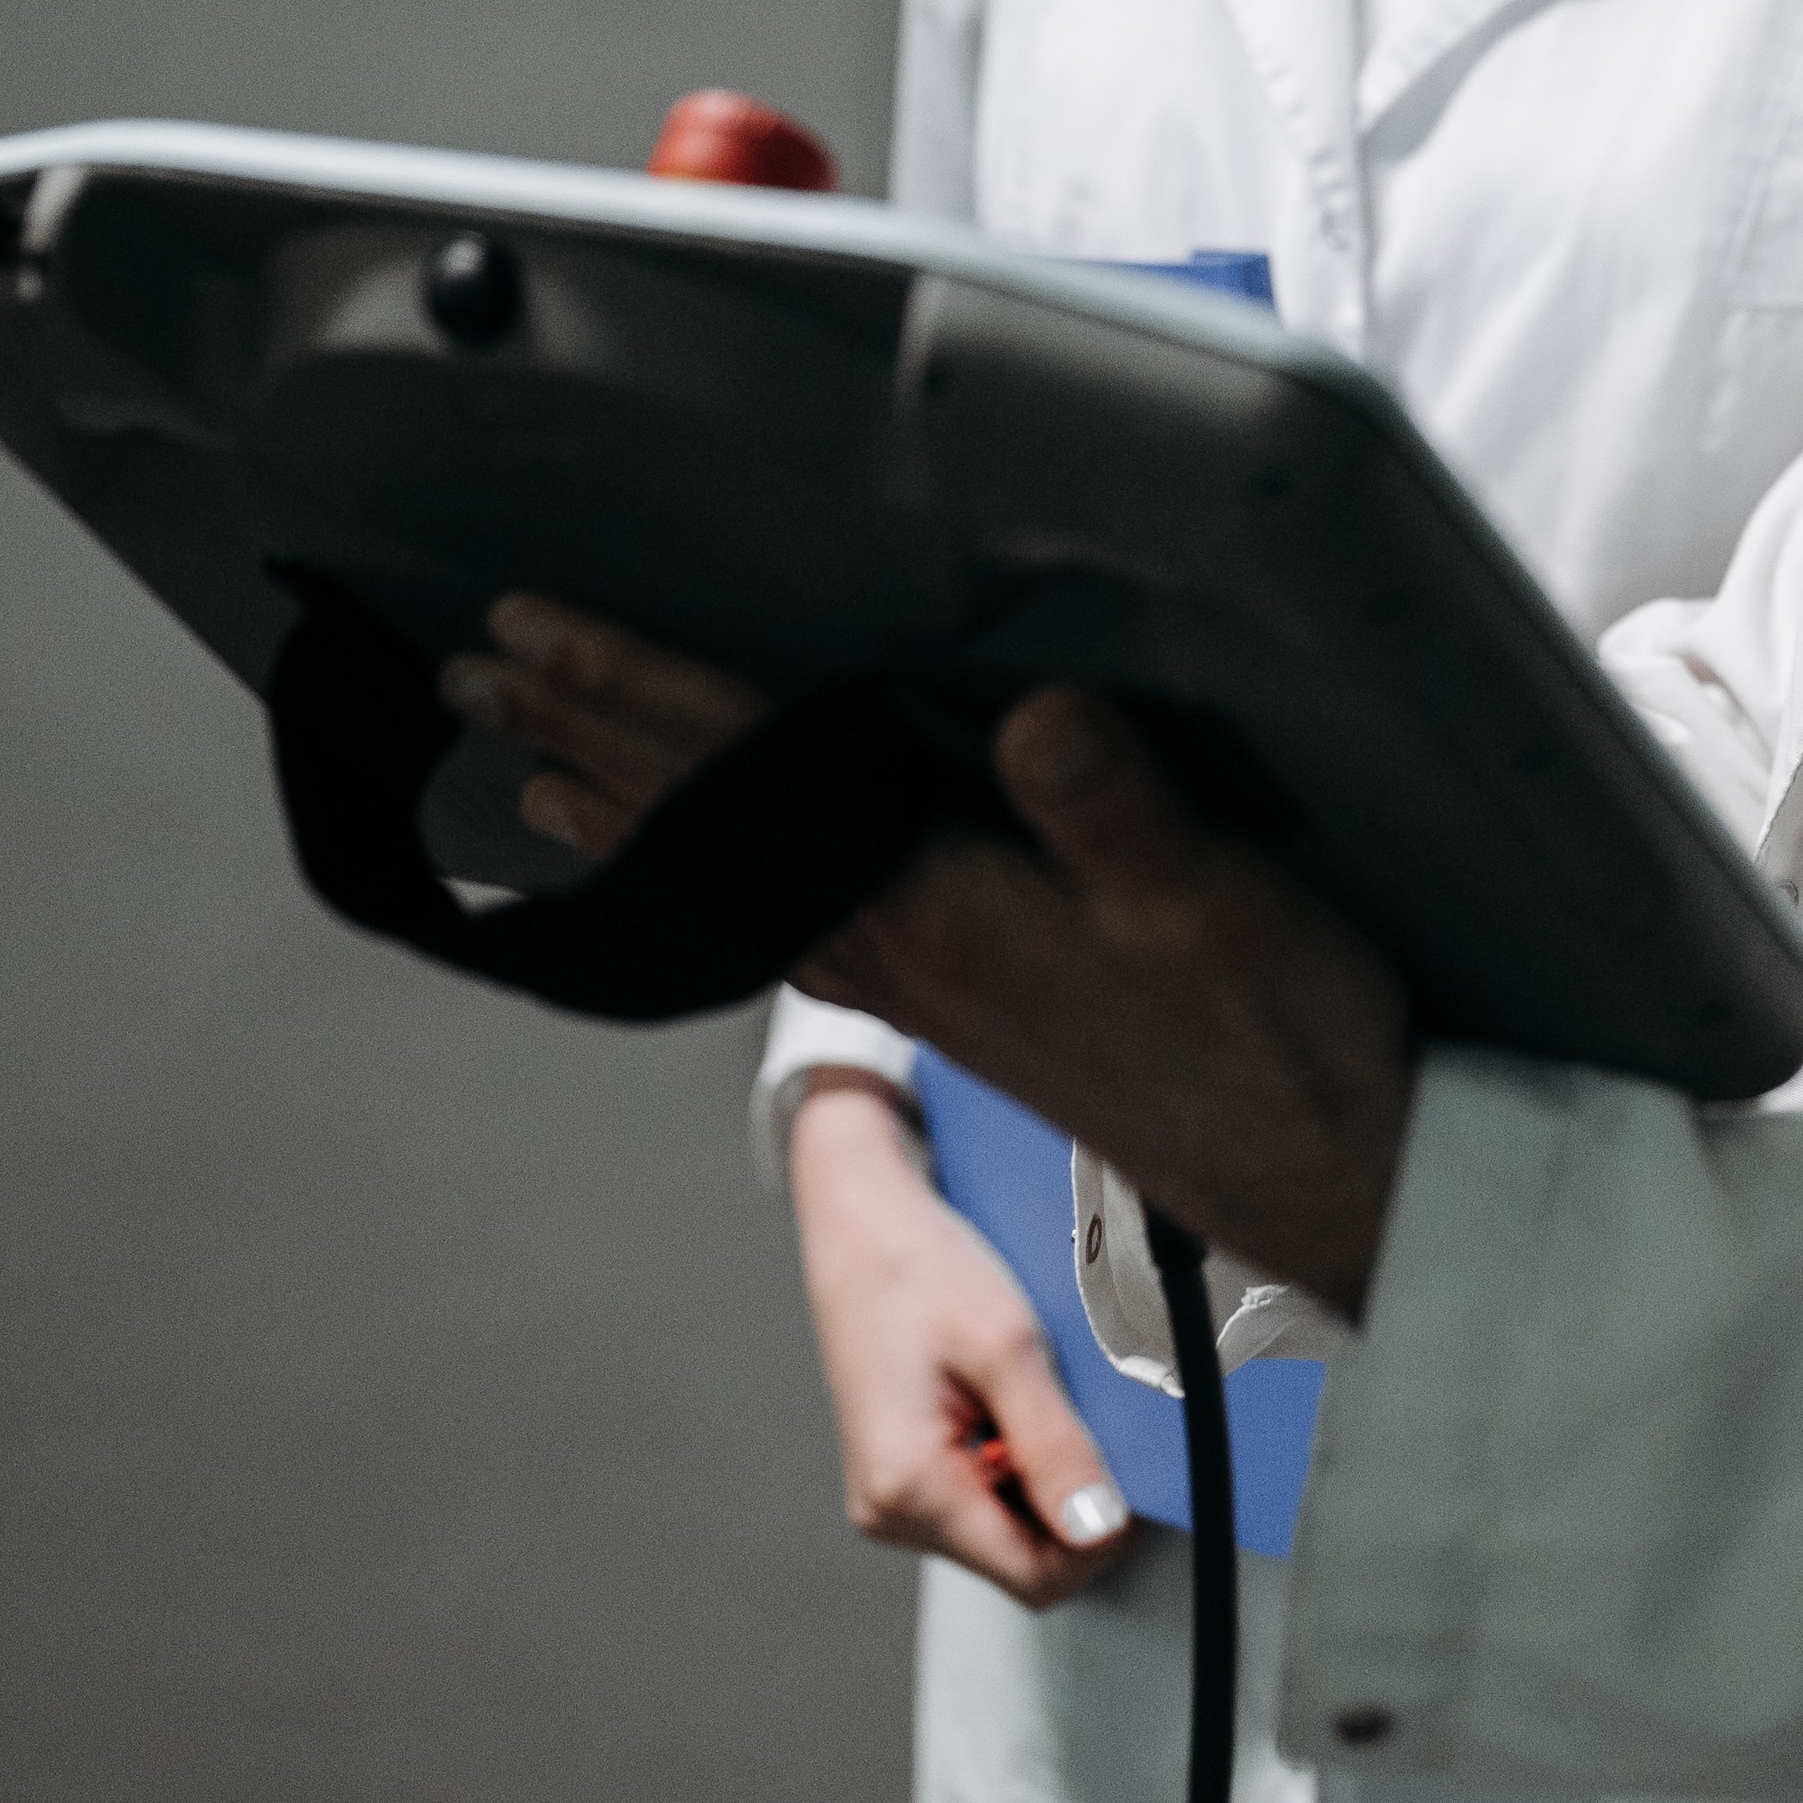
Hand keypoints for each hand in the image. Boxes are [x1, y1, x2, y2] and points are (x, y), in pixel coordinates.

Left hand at [446, 602, 1418, 1316]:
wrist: (1331, 1169)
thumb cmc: (1278, 1040)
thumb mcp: (1213, 900)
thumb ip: (1117, 807)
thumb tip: (1032, 713)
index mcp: (932, 902)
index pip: (743, 769)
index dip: (630, 688)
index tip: (529, 632)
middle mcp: (899, 940)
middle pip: (704, 818)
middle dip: (583, 734)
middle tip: (472, 678)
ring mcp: (924, 972)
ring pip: (733, 866)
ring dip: (629, 804)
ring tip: (534, 768)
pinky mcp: (966, 990)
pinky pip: (792, 908)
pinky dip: (720, 865)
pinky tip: (710, 863)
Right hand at [786, 1075, 1135, 1606]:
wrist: (859, 1219)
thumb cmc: (917, 1266)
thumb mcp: (1006, 1346)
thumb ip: (1054, 1444)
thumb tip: (1098, 1527)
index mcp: (908, 1488)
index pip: (1035, 1575)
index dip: (1097, 1537)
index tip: (1132, 1479)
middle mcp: (890, 1511)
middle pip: (1020, 1560)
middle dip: (1068, 1505)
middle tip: (1086, 1422)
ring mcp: (891, 1497)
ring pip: (1003, 1532)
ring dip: (1041, 1480)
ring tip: (1038, 1399)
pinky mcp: (900, 1474)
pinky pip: (979, 1500)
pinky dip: (1014, 1464)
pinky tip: (1013, 1404)